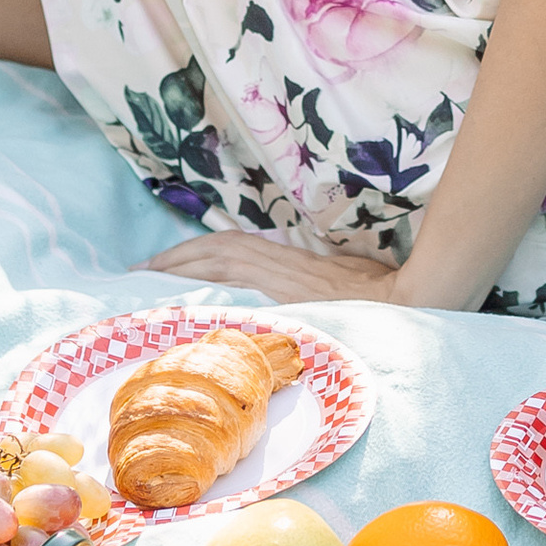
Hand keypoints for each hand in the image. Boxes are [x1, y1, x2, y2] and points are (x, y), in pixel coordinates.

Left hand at [148, 227, 409, 306]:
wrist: (408, 299)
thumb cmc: (381, 290)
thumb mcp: (337, 282)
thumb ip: (304, 286)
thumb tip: (282, 299)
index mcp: (286, 259)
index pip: (227, 246)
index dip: (191, 251)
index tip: (159, 263)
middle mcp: (280, 266)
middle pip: (216, 252)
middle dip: (174, 260)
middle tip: (138, 272)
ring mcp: (283, 281)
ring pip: (223, 263)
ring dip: (183, 268)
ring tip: (149, 280)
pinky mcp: (291, 296)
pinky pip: (242, 284)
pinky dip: (212, 285)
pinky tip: (187, 298)